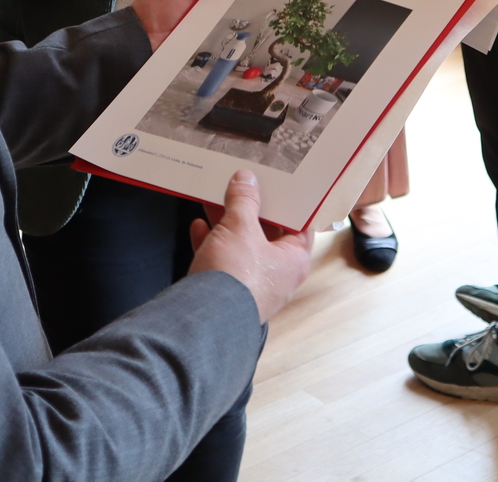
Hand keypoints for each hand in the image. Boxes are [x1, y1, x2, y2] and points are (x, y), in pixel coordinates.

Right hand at [188, 169, 312, 323]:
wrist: (205, 319)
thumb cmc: (236, 275)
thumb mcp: (240, 227)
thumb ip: (244, 200)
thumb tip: (246, 179)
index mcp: (293, 260)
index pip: (299, 225)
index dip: (289, 203)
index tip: (279, 184)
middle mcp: (277, 275)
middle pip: (266, 234)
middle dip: (250, 210)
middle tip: (241, 185)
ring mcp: (252, 285)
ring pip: (241, 246)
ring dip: (227, 224)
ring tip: (215, 198)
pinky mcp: (227, 293)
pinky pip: (222, 262)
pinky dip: (211, 243)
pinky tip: (198, 226)